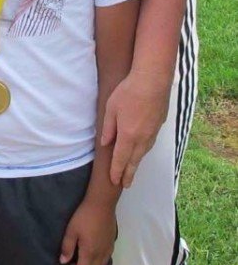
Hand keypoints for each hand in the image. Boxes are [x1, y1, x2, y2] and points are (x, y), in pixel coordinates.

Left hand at [59, 201, 115, 264]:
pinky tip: (94, 255)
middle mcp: (100, 254)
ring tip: (82, 262)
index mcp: (89, 252)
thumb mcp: (71, 231)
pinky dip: (99, 263)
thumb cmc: (84, 217)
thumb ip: (67, 248)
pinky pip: (106, 259)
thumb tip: (63, 262)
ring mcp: (108, 249)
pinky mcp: (112, 243)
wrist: (102, 205)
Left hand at [101, 70, 170, 188]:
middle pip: (134, 161)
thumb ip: (108, 128)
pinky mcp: (159, 125)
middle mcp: (142, 138)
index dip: (117, 172)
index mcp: (128, 136)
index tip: (114, 182)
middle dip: (129, 174)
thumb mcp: (111, 108)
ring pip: (143, 153)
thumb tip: (106, 144)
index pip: (121, 160)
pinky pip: (150, 143)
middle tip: (126, 185)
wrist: (153, 79)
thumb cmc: (129, 91)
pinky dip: (144, 151)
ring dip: (137, 163)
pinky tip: (141, 151)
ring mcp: (153, 132)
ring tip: (132, 171)